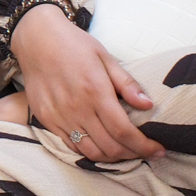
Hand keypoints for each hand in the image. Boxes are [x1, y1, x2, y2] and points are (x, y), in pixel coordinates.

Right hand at [7, 8, 163, 161]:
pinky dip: (90, 151)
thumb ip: (126, 83)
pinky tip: (100, 145)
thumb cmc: (74, 45)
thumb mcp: (105, 57)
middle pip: (110, 146)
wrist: (36, 39)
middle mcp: (76, 108)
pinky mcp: (46, 120)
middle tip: (145, 151)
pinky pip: (72, 145)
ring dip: (112, 157)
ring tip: (125, 150)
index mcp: (95, 91)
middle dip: (133, 154)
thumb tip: (148, 105)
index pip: (124, 131)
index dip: (144, 146)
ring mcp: (59, 116)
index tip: (159, 150)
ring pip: (91, 152)